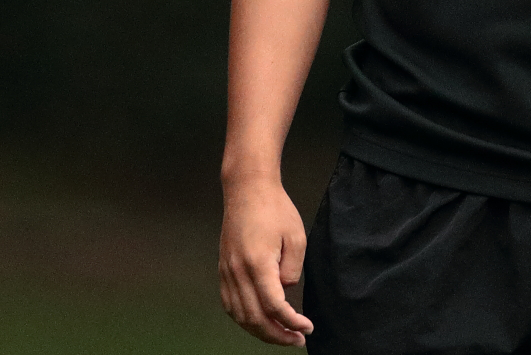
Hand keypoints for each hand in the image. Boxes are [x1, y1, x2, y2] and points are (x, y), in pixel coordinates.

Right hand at [219, 177, 314, 346]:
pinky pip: (231, 305)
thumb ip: (293, 269)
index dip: (291, 322)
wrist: (247, 190)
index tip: (307, 328)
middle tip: (297, 340)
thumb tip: (286, 291)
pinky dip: (245, 319)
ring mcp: (227, 272)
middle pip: (254, 318)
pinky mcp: (223, 270)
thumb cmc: (275, 209)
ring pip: (240, 316)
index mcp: (258, 264)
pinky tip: (260, 322)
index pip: (274, 306)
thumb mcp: (297, 236)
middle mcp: (238, 272)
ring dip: (260, 331)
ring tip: (281, 335)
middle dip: (277, 335)